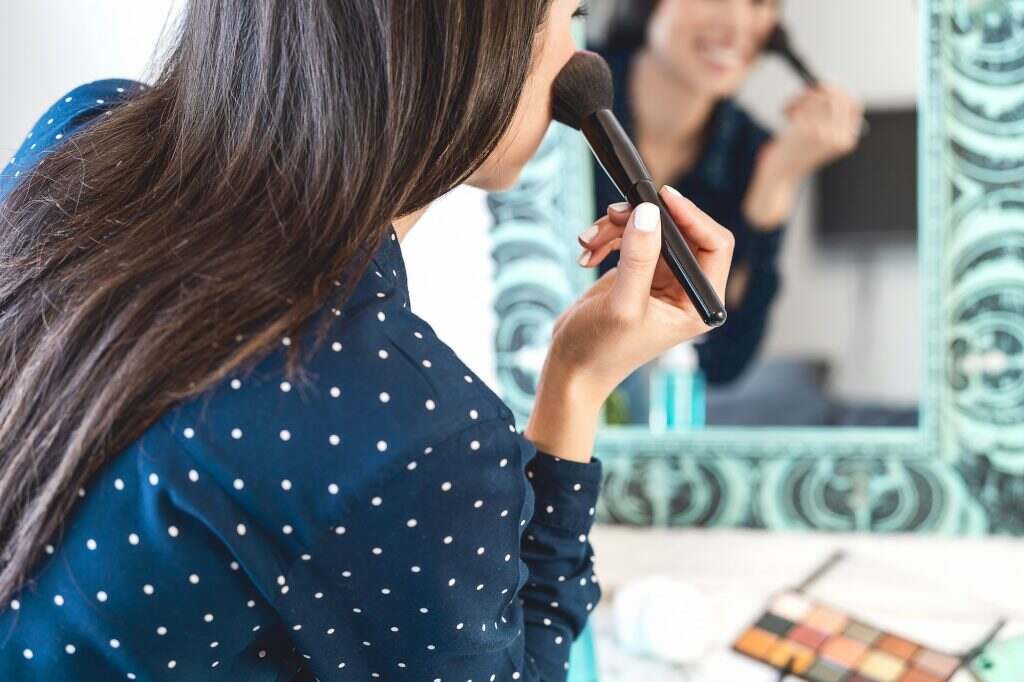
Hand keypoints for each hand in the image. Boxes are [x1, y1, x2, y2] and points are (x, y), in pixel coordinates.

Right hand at [549, 185, 734, 399]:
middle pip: (678, 231)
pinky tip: (587, 255)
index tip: (662, 197)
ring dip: (616, 229)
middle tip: (613, 214)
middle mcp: (685, 289)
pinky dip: (606, 240)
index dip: (692, 216)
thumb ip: (638, 258)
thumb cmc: (601, 349)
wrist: (572, 367)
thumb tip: (649, 213)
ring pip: (649, 229)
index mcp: (697, 303)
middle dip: (642, 220)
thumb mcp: (622, 304)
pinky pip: (629, 238)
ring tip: (588, 241)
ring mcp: (661, 280)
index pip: (715, 244)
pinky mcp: (638, 274)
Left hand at [742, 85, 862, 228]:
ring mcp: (825, 133)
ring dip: (802, 97)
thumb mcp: (818, 140)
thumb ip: (827, 119)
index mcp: (847, 139)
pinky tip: (785, 113)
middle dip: (817, 90)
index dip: (838, 92)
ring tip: (790, 109)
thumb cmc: (793, 157)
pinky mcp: (808, 130)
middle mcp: (840, 136)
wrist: (778, 176)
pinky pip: (805, 102)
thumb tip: (827, 89)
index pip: (854, 104)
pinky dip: (793, 103)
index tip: (822, 89)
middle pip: (838, 96)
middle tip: (801, 98)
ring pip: (821, 95)